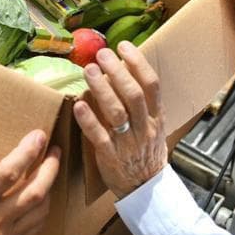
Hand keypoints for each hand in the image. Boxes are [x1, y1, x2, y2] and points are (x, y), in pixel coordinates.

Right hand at [0, 125, 60, 234]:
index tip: (38, 135)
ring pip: (41, 208)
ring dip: (50, 186)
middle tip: (55, 150)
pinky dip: (45, 207)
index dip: (26, 152)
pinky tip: (43, 194)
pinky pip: (37, 225)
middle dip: (50, 167)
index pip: (8, 173)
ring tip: (51, 168)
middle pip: (34, 191)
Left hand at [73, 43, 166, 198]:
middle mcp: (144, 128)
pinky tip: (79, 104)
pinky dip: (89, 120)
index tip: (123, 46)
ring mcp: (127, 143)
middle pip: (133, 94)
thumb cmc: (146, 151)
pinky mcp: (110, 157)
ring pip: (116, 112)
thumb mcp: (154, 125)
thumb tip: (125, 69)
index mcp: (156, 117)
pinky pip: (99, 136)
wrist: (145, 188)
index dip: (138, 63)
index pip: (152, 84)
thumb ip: (143, 102)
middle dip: (117, 71)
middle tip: (101, 54)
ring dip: (101, 89)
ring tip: (89, 70)